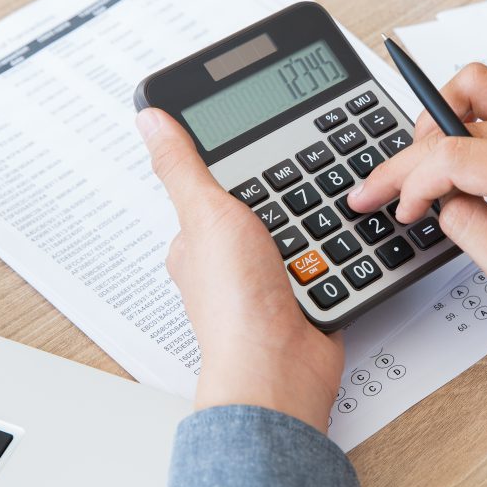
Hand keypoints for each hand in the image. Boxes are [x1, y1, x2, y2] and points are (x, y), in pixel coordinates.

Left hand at [137, 108, 343, 431]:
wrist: (282, 366)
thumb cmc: (235, 306)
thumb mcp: (207, 215)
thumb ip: (183, 167)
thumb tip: (151, 120)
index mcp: (196, 240)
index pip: (216, 184)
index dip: (241, 165)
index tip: (264, 149)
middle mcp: (228, 261)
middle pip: (264, 204)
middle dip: (287, 194)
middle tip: (300, 185)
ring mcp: (266, 279)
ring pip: (298, 228)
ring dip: (314, 222)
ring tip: (319, 215)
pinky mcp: (302, 293)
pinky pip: (324, 256)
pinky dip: (333, 250)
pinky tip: (335, 244)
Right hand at [348, 64, 486, 341]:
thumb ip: (474, 236)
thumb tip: (440, 200)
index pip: (454, 155)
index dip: (411, 182)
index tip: (397, 208)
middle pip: (454, 118)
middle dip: (408, 157)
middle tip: (380, 188)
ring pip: (475, 83)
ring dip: (438, 119)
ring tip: (424, 166)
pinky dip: (465, 112)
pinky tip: (457, 150)